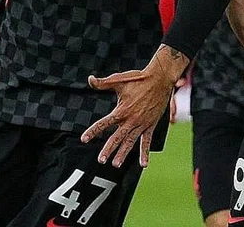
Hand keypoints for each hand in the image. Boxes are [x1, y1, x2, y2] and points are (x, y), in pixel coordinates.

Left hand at [81, 45, 188, 167]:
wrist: (160, 79)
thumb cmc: (139, 78)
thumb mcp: (119, 80)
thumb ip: (103, 83)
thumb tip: (90, 79)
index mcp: (122, 110)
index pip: (104, 123)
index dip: (93, 131)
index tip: (84, 139)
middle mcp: (131, 120)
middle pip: (117, 137)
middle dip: (108, 149)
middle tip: (101, 160)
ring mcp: (141, 124)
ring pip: (130, 142)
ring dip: (123, 154)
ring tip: (116, 164)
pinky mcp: (150, 125)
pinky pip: (147, 141)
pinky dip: (145, 152)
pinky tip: (143, 164)